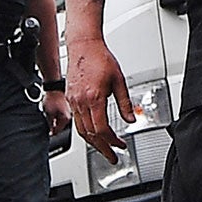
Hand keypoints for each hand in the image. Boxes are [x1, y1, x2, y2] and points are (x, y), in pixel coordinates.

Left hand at [40, 88, 67, 136]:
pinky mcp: (68, 105)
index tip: (48, 133)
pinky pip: (62, 113)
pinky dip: (57, 113)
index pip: (59, 131)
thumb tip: (51, 131)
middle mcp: (71, 114)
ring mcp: (70, 109)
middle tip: (48, 121)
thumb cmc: (52, 97)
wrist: (53, 86)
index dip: (52, 132)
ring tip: (49, 113)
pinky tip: (52, 109)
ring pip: (61, 119)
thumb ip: (50, 125)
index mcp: (67, 119)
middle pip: (61, 125)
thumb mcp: (48, 114)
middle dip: (54, 125)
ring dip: (55, 118)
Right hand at [67, 41, 133, 162]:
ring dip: (93, 142)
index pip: (101, 129)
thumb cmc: (100, 58)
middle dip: (102, 148)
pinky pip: (76, 121)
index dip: (112, 141)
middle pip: (90, 134)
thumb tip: (131, 119)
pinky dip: (85, 131)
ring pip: (81, 130)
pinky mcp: (70, 98)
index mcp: (94, 98)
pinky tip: (93, 133)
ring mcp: (73, 101)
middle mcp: (80, 101)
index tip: (120, 146)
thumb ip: (125, 103)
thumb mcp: (119, 80)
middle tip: (112, 157)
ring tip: (104, 148)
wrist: (83, 45)